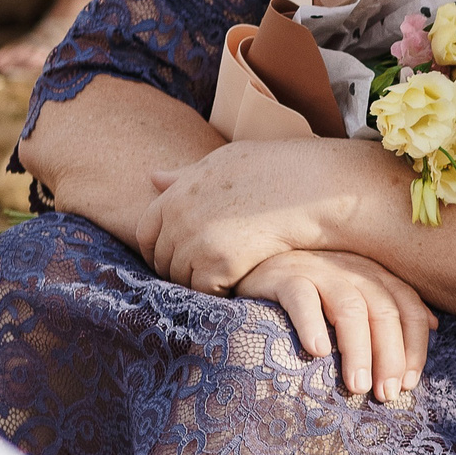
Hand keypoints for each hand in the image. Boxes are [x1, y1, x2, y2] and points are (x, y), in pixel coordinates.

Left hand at [137, 139, 347, 295]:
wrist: (310, 186)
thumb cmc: (272, 169)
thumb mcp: (223, 162)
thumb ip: (184, 176)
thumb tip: (152, 177)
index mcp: (176, 195)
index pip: (145, 233)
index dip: (158, 249)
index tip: (175, 257)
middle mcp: (180, 219)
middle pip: (162, 260)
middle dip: (179, 269)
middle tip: (206, 271)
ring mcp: (198, 243)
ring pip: (182, 279)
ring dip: (200, 282)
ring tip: (224, 278)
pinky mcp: (222, 264)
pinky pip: (206, 290)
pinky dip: (219, 291)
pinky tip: (238, 282)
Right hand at [236, 248, 437, 402]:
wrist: (257, 264)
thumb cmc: (313, 289)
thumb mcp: (356, 294)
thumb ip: (392, 306)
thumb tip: (434, 324)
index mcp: (375, 275)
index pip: (407, 308)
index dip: (413, 346)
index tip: (408, 384)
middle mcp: (353, 269)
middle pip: (383, 311)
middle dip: (389, 356)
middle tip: (385, 394)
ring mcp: (320, 270)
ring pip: (349, 308)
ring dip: (357, 349)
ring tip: (356, 385)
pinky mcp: (285, 276)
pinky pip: (301, 298)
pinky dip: (311, 324)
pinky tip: (317, 351)